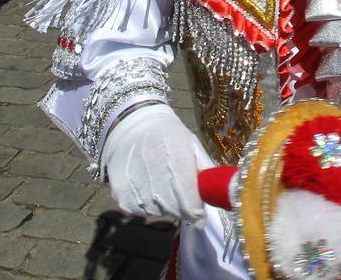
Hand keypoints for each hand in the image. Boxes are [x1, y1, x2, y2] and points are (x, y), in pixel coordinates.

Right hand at [103, 104, 205, 224]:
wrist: (134, 125)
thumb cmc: (169, 135)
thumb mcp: (192, 146)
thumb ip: (206, 171)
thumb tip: (220, 195)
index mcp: (177, 163)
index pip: (190, 206)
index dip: (197, 213)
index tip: (199, 214)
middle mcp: (155, 178)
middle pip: (175, 211)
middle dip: (183, 206)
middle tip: (180, 190)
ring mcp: (135, 188)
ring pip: (158, 212)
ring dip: (164, 205)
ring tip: (161, 182)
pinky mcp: (120, 195)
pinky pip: (140, 210)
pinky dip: (147, 203)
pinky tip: (146, 184)